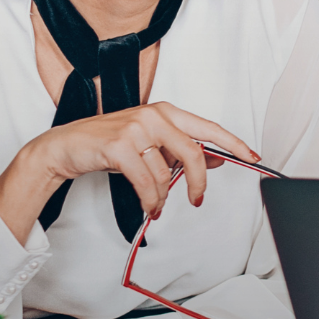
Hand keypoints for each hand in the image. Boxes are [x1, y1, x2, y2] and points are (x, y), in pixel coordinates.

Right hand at [0, 101, 258, 243]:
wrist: (65, 146)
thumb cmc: (110, 145)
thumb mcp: (150, 144)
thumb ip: (180, 150)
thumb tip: (216, 160)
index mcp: (166, 111)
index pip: (208, 127)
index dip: (233, 143)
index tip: (253, 157)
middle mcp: (154, 115)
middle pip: (194, 152)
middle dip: (199, 182)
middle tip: (197, 200)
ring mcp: (136, 128)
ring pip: (166, 173)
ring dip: (163, 196)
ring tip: (155, 204)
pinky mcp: (119, 145)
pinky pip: (147, 182)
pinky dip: (150, 200)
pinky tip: (148, 207)